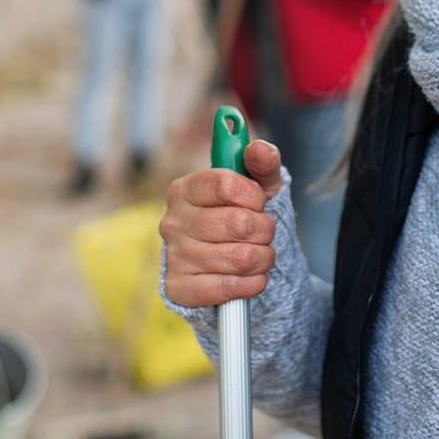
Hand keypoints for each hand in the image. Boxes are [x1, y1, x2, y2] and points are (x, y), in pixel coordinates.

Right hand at [161, 139, 283, 306]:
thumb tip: (260, 149)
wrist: (233, 263)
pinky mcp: (180, 288)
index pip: (224, 184)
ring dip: (263, 258)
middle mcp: (173, 221)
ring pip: (238, 258)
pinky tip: (253, 278)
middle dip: (265, 230)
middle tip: (265, 233)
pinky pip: (226, 288)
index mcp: (185, 189)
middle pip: (237, 223)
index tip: (259, 202)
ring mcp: (174, 256)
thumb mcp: (258, 187)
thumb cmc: (244, 217)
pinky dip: (250, 284)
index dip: (253, 195)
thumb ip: (263, 164)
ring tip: (260, 255)